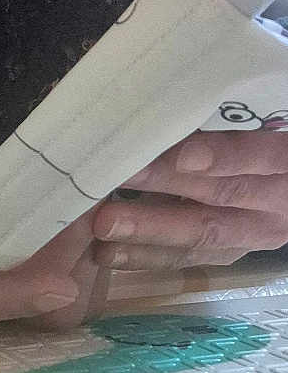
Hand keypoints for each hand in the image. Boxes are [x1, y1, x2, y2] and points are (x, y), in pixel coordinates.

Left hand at [93, 130, 287, 269]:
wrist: (275, 189)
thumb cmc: (247, 138)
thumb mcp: (244, 128)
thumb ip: (211, 125)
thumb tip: (151, 114)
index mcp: (284, 160)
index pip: (261, 155)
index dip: (223, 156)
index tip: (184, 156)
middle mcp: (276, 201)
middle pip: (221, 193)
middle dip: (165, 186)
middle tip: (119, 179)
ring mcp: (253, 232)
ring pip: (202, 233)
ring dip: (149, 230)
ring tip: (104, 225)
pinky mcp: (229, 253)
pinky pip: (188, 258)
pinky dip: (145, 255)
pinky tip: (108, 252)